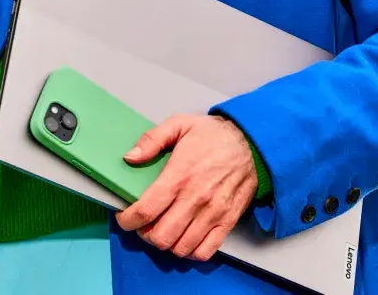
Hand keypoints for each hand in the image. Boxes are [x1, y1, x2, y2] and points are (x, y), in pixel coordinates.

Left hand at [116, 114, 256, 261]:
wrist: (252, 143)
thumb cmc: (214, 135)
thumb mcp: (180, 124)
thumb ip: (152, 139)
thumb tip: (130, 157)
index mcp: (179, 176)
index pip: (145, 210)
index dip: (128, 220)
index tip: (124, 218)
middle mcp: (195, 199)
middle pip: (160, 236)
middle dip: (145, 234)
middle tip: (144, 224)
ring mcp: (212, 213)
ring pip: (180, 248)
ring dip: (166, 244)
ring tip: (164, 230)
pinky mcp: (227, 222)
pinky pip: (205, 252)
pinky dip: (190, 252)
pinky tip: (185, 238)